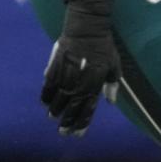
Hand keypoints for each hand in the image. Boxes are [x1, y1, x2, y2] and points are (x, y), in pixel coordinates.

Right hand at [41, 0, 120, 136]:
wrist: (86, 27)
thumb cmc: (104, 47)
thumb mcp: (114, 65)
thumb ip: (112, 85)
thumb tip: (110, 102)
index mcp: (95, 83)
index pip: (88, 108)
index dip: (82, 122)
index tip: (78, 134)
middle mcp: (80, 81)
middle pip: (72, 106)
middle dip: (68, 121)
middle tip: (64, 133)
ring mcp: (66, 74)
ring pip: (59, 98)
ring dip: (56, 110)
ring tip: (53, 119)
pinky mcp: (55, 65)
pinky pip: (49, 84)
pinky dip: (46, 94)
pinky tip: (45, 103)